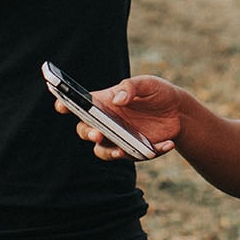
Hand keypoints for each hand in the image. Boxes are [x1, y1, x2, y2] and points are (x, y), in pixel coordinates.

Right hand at [53, 75, 182, 160]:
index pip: (79, 105)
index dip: (66, 105)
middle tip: (96, 133)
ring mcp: (118, 138)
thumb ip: (131, 87)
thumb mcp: (147, 83)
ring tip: (121, 151)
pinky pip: (136, 155)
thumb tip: (118, 99)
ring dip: (109, 153)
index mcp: (104, 103)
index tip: (61, 105)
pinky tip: (167, 144)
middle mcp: (106, 122)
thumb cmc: (156, 92)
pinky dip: (151, 152)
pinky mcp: (134, 150)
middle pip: (86, 131)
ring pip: (103, 151)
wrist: (178, 111)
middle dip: (88, 133)